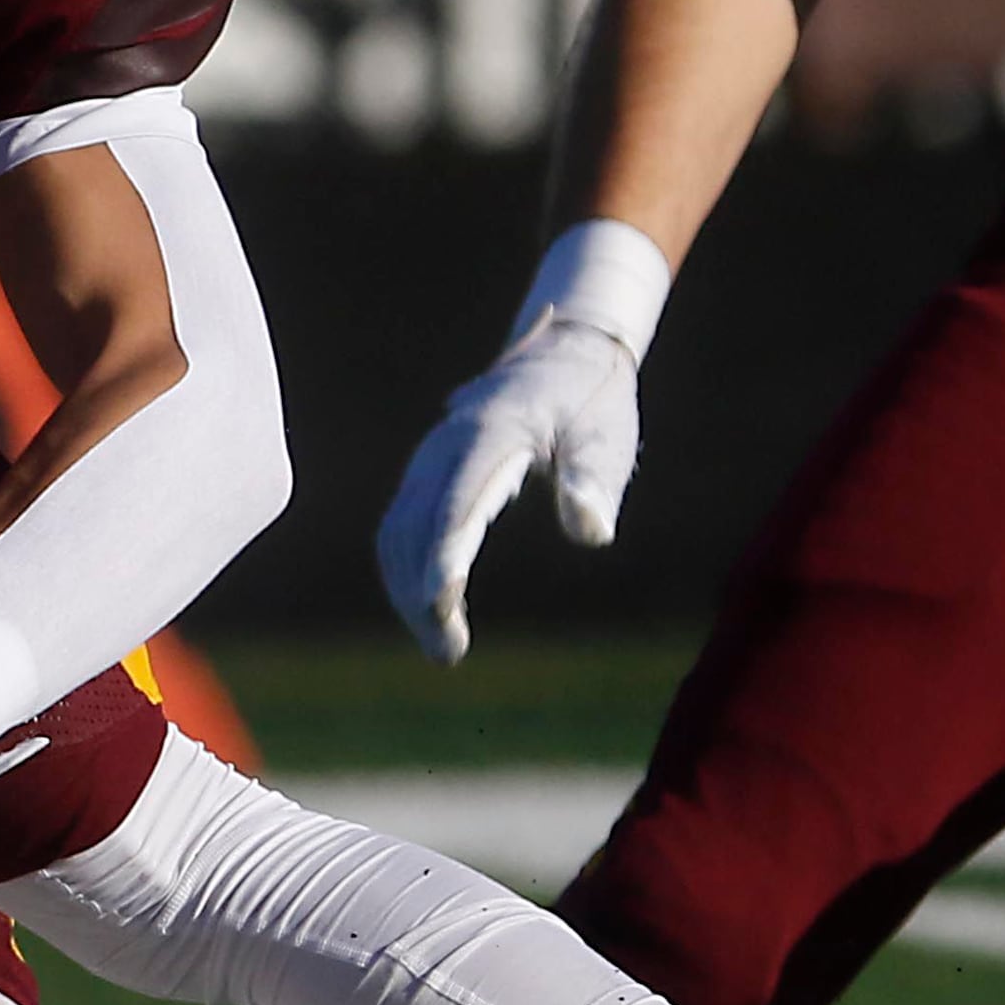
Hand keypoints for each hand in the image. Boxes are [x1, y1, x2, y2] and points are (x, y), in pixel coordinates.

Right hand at [378, 316, 643, 662]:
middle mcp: (447, 445)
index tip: (441, 602)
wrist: (562, 351)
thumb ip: (595, 480)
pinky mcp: (426, 473)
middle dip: (420, 591)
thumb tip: (591, 530)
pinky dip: (405, 571)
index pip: (458, 502)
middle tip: (449, 653)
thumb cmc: (591, 402)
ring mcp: (430, 458)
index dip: (444, 554)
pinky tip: (430, 610)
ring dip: (407, 590)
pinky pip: (399, 526)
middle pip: (414, 525)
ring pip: (397, 531)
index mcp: (493, 431)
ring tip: (444, 646)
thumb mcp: (607, 436)